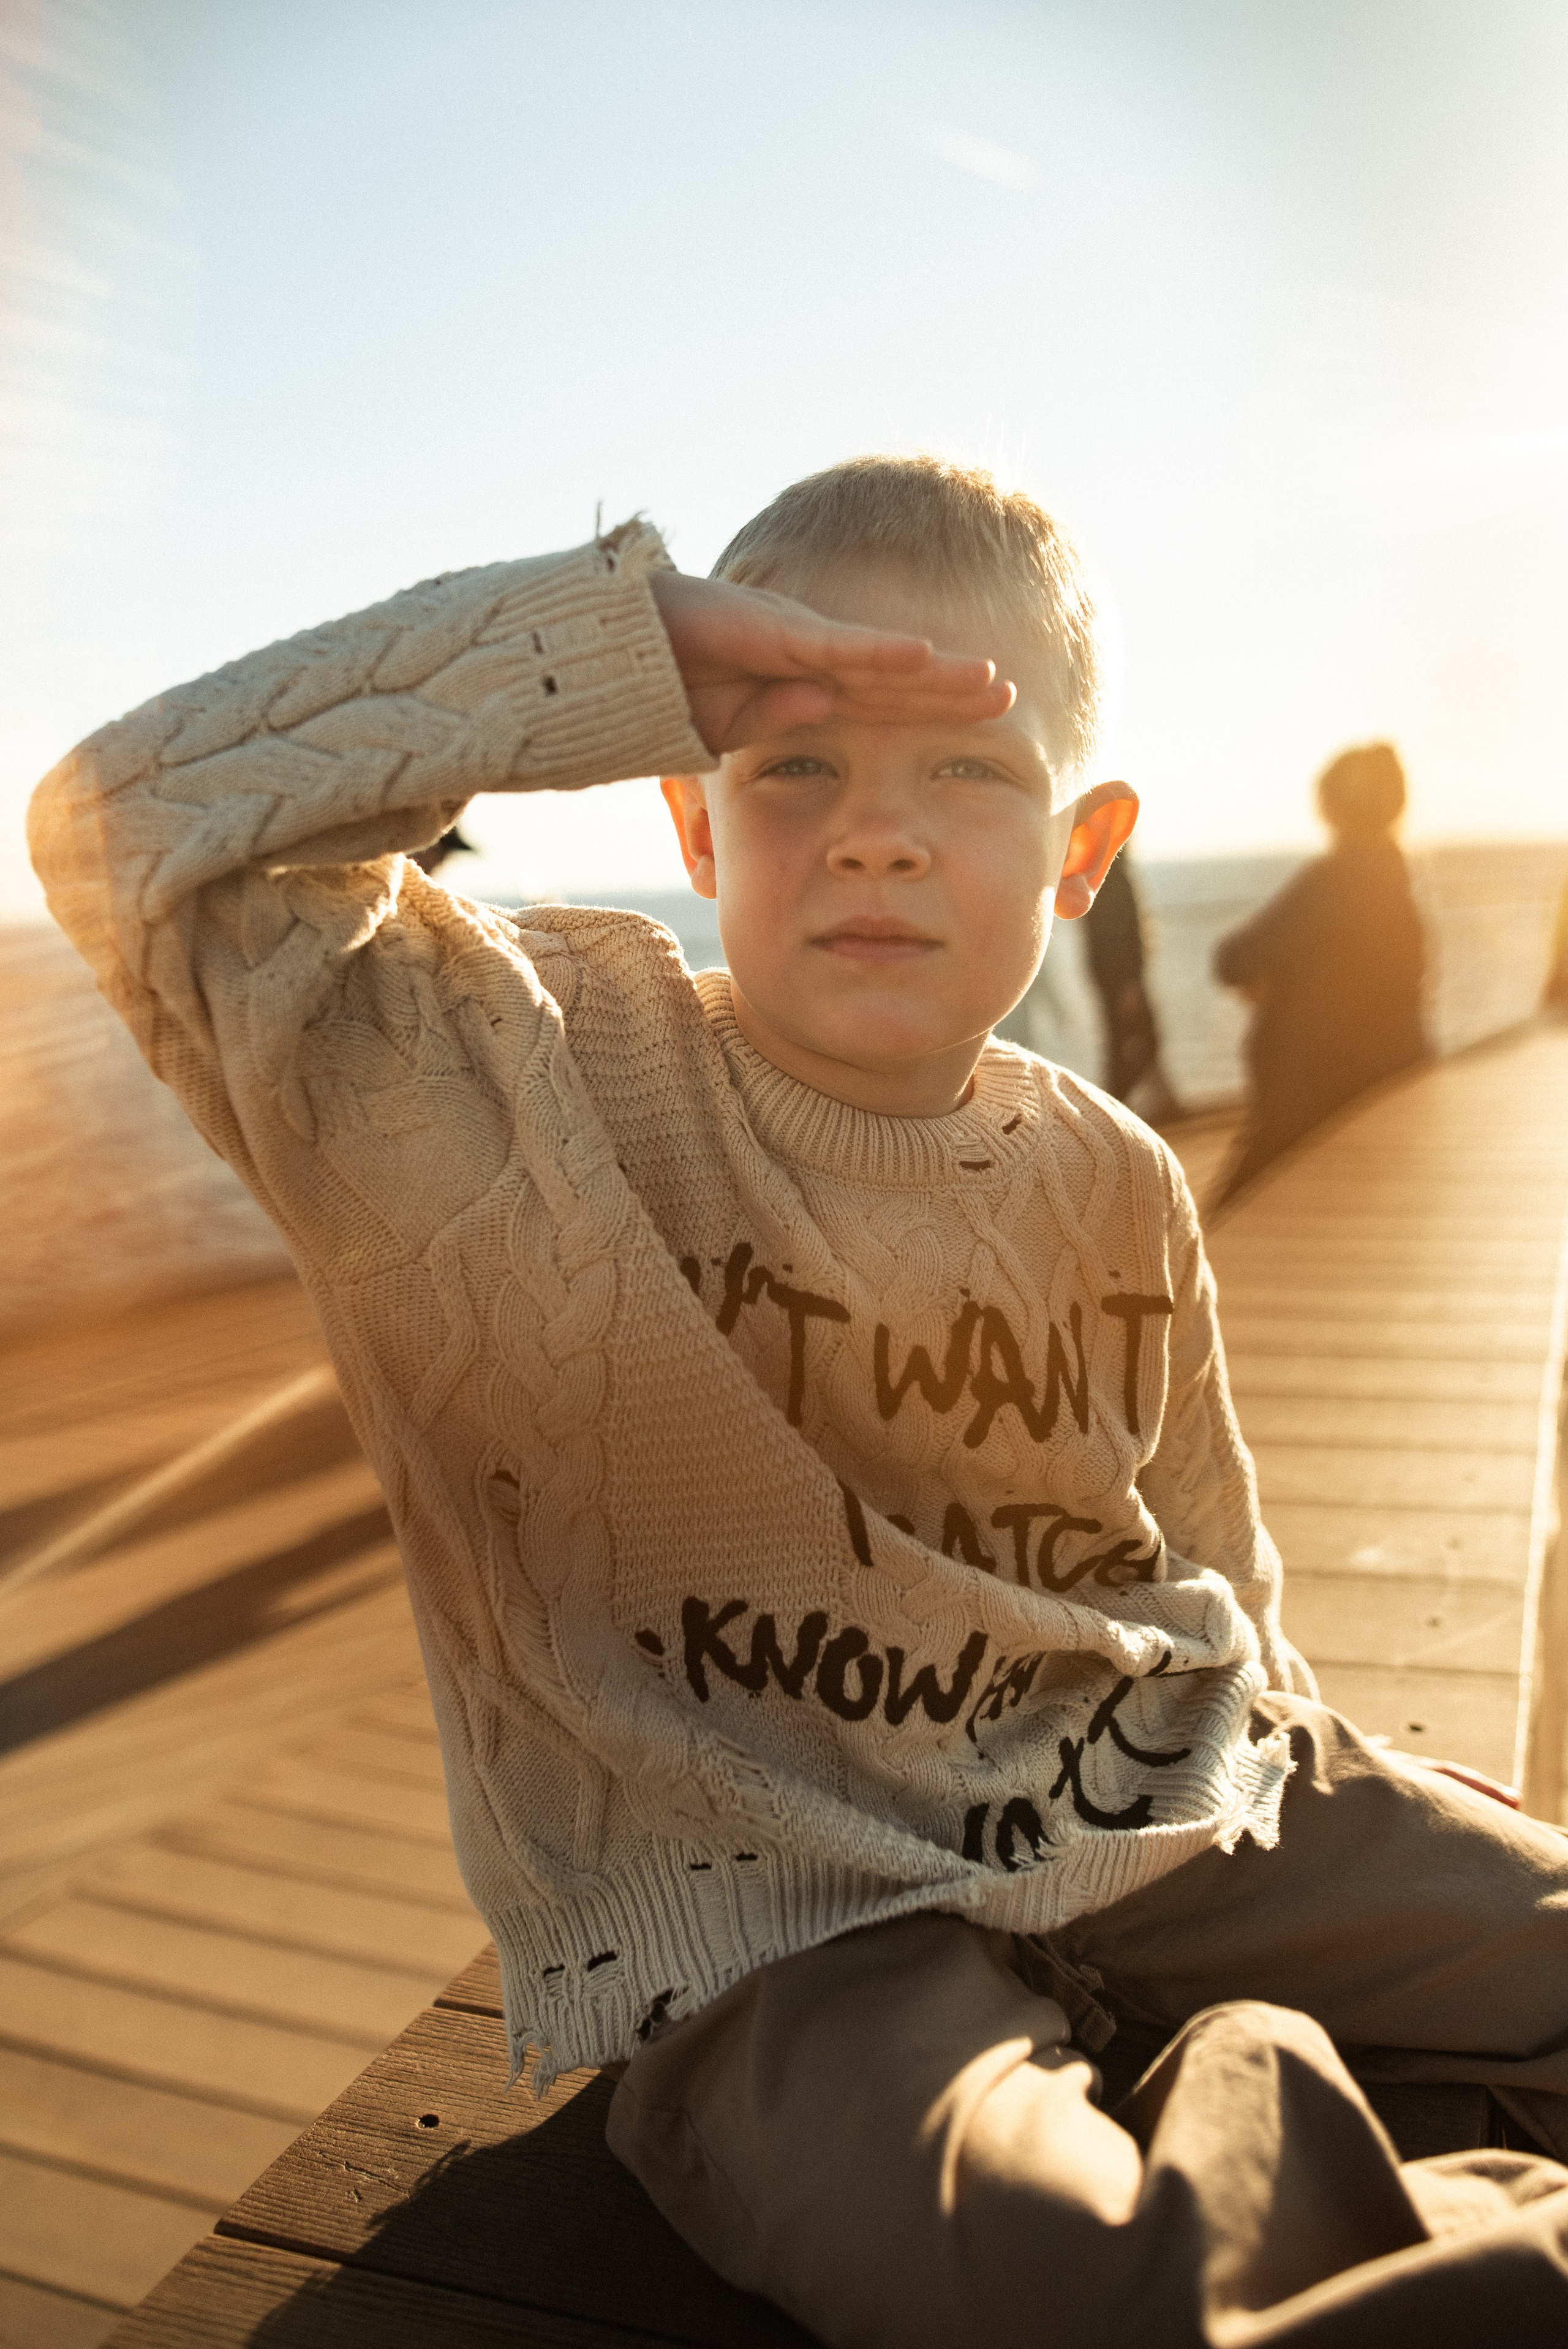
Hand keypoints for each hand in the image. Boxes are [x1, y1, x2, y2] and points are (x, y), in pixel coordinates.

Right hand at [649, 569, 1013, 755]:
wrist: (613, 653)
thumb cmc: (663, 686)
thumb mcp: (725, 727)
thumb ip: (774, 718)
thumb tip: (822, 710)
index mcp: (801, 685)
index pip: (880, 702)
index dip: (929, 710)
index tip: (976, 723)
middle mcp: (809, 658)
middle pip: (895, 679)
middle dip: (951, 691)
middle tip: (1010, 698)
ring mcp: (796, 640)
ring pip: (880, 661)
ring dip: (935, 672)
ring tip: (989, 681)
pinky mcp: (774, 631)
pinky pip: (836, 647)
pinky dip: (879, 652)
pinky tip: (923, 656)